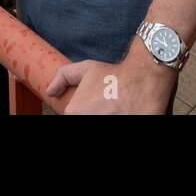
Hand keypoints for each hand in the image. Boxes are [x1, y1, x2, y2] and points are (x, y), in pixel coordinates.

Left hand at [47, 52, 174, 114]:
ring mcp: (107, 125)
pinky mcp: (131, 127)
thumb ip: (63, 77)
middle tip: (106, 108)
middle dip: (95, 114)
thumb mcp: (86, 68)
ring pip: (101, 123)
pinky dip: (119, 118)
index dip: (84, 111)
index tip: (95, 106)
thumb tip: (50, 92)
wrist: (144, 78)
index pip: (73, 116)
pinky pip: (118, 125)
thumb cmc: (114, 75)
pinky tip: (123, 113)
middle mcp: (87, 120)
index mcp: (75, 112)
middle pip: (86, 120)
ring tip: (115, 110)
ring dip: (107, 116)